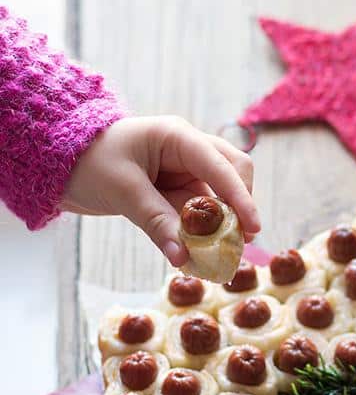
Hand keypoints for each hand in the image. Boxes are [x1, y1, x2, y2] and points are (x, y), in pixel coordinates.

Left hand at [62, 116, 258, 266]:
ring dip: (225, 225)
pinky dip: (206, 233)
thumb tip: (183, 258)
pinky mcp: (179, 193)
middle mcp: (189, 151)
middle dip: (241, 207)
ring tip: (223, 256)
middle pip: (235, 174)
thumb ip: (156, 222)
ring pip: (222, 197)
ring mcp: (186, 172)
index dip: (241, 197)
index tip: (254, 229)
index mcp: (177, 137)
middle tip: (242, 242)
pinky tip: (203, 255)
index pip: (222, 165)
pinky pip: (202, 214)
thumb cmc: (90, 163)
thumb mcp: (123, 192)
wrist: (62, 166)